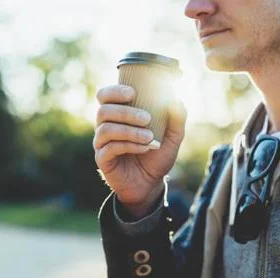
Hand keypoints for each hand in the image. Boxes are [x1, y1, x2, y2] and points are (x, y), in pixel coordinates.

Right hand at [94, 85, 186, 217]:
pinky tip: (144, 148)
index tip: (132, 93)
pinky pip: (110, 148)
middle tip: (147, 119)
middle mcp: (105, 127)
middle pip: (104, 111)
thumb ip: (177, 118)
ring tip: (149, 137)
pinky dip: (129, 145)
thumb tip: (176, 97)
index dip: (114, 91)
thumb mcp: (172, 137)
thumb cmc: (157, 156)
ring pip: (106, 129)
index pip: (105, 96)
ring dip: (129, 131)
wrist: (151, 184)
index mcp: (117, 115)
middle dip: (125, 112)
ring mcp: (102, 144)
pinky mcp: (102, 159)